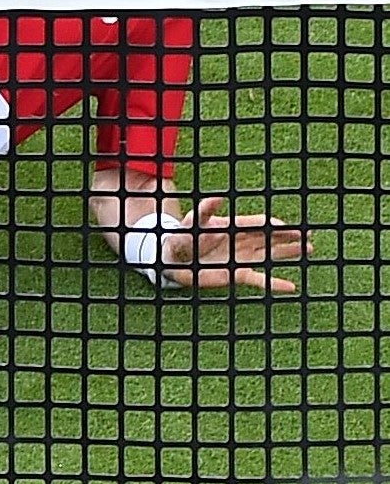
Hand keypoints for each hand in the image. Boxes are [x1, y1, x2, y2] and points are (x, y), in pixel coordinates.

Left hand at [160, 196, 308, 292]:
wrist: (174, 260)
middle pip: (270, 237)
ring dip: (288, 252)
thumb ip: (206, 211)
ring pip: (270, 254)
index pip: (259, 224)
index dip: (275, 226)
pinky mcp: (237, 275)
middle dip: (289, 236)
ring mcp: (241, 258)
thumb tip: (217, 197)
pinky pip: (260, 280)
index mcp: (234, 226)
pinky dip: (275, 283)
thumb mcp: (193, 223)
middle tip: (308, 234)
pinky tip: (291, 286)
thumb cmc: (183, 237)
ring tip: (309, 249)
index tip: (291, 228)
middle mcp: (242, 241)